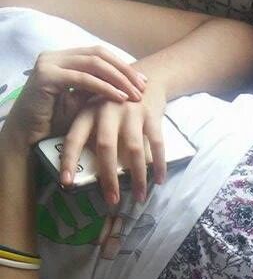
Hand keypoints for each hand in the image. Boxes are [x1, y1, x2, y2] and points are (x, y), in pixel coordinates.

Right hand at [1, 45, 146, 150]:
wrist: (29, 135)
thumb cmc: (55, 123)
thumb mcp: (82, 104)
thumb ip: (97, 92)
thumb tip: (127, 89)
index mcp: (64, 59)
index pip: (99, 54)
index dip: (122, 66)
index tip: (142, 81)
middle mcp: (56, 56)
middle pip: (98, 54)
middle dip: (124, 70)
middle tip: (144, 86)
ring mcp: (50, 63)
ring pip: (93, 63)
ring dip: (118, 78)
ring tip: (136, 94)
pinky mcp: (47, 75)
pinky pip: (83, 78)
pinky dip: (104, 88)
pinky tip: (120, 98)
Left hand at [60, 78, 167, 204]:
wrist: (147, 77)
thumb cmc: (117, 103)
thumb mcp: (97, 111)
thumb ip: (89, 133)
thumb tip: (81, 169)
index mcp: (88, 111)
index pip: (74, 137)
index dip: (69, 161)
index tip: (67, 184)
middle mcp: (106, 110)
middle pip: (105, 147)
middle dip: (109, 177)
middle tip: (112, 201)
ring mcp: (130, 111)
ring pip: (133, 150)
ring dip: (138, 177)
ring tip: (140, 197)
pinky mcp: (151, 114)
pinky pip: (156, 144)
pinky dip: (160, 164)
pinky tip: (160, 181)